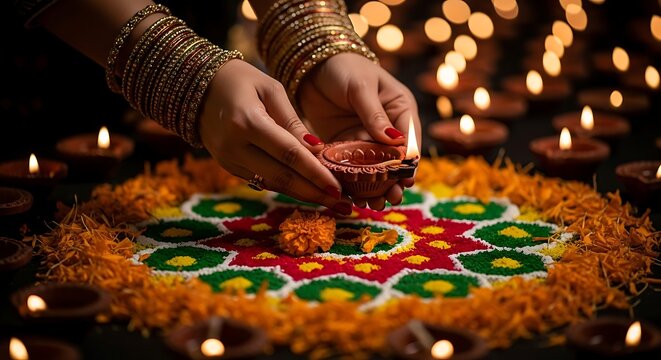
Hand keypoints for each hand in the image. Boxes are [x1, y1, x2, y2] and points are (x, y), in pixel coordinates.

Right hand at [198, 60, 352, 214]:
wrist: (195, 88)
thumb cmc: (239, 80)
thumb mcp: (270, 89)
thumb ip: (293, 121)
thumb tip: (317, 150)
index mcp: (247, 122)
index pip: (288, 154)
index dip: (315, 173)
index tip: (338, 187)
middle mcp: (235, 147)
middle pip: (281, 177)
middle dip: (314, 193)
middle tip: (344, 205)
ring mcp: (229, 161)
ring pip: (273, 184)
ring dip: (304, 195)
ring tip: (333, 203)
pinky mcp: (229, 168)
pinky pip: (263, 181)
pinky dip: (288, 187)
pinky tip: (310, 192)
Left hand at [297, 53, 420, 209]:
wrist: (313, 66)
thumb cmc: (344, 69)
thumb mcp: (361, 88)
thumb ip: (374, 115)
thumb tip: (394, 141)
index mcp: (400, 111)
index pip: (409, 142)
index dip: (408, 164)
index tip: (405, 182)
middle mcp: (386, 129)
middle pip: (393, 162)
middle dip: (393, 183)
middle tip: (390, 200)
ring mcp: (366, 139)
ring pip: (374, 170)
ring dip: (374, 188)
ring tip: (373, 206)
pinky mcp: (345, 146)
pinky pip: (351, 169)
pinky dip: (352, 183)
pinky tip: (351, 197)